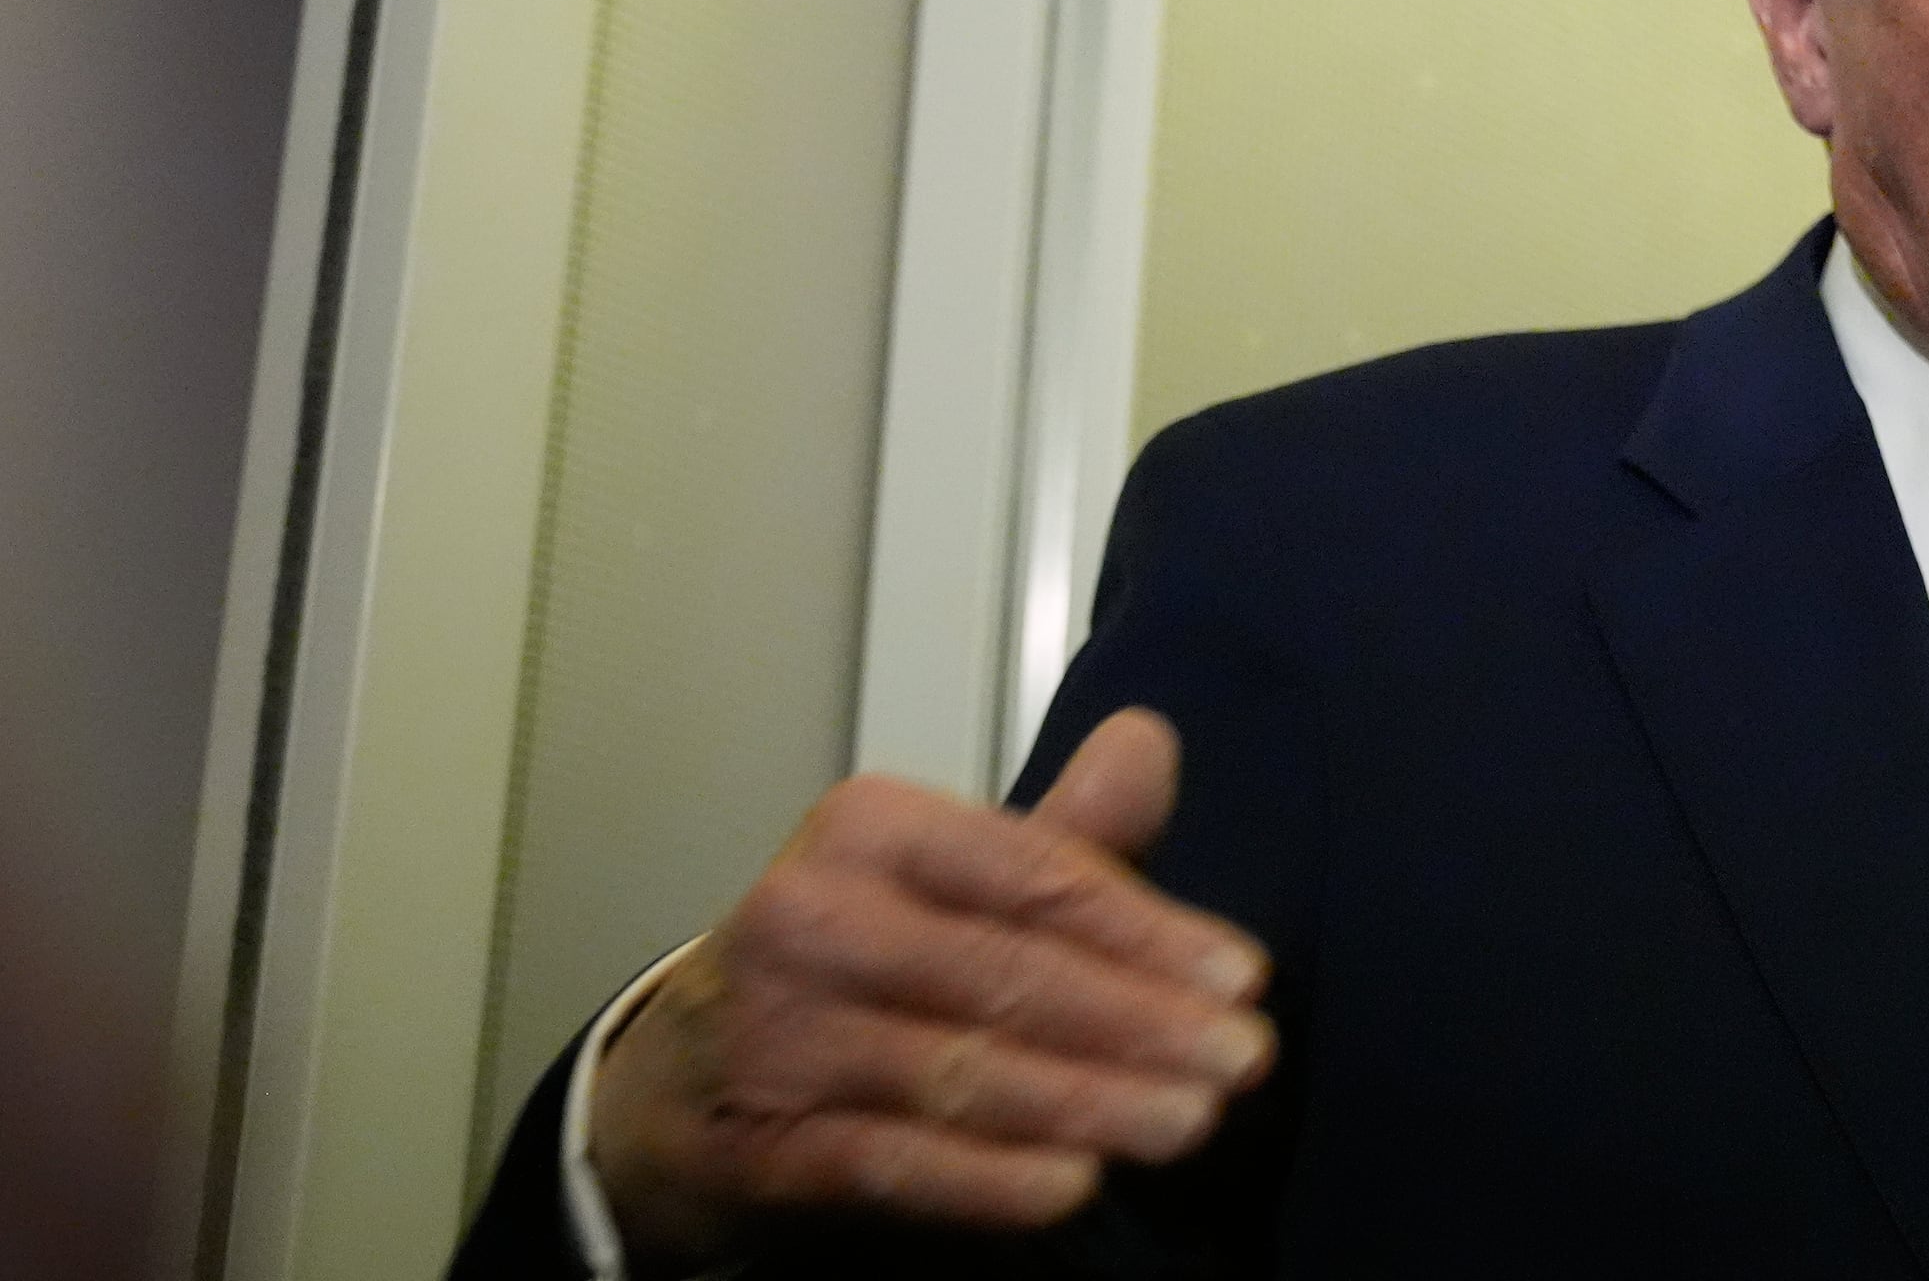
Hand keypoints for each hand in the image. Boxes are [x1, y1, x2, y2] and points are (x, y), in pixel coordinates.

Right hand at [591, 710, 1274, 1265]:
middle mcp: (812, 916)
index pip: (1032, 876)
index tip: (1243, 976)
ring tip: (1187, 1122)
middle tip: (1241, 1061)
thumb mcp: (953, 880)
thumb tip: (1152, 743)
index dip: (1147, 930)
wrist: (685, 1075)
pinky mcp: (761, 1138)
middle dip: (1140, 1023)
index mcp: (871, 828)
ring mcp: (777, 1032)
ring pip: (959, 1070)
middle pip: (1005, 973)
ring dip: (1086, 1102)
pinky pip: (890, 1161)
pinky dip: (985, 1176)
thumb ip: (1062, 835)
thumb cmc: (855, 961)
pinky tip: (1072, 1184)